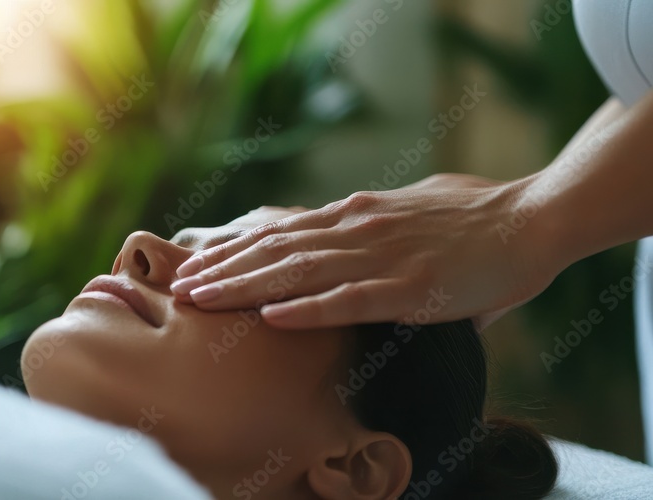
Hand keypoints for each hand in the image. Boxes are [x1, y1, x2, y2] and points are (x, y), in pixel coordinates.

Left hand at [170, 174, 559, 329]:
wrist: (532, 219)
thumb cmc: (474, 221)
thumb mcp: (409, 218)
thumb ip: (377, 237)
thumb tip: (360, 258)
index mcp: (356, 215)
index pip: (281, 232)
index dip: (235, 248)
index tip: (197, 263)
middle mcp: (357, 229)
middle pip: (275, 250)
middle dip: (223, 270)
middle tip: (178, 287)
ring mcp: (381, 257)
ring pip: (297, 272)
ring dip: (244, 287)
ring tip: (201, 300)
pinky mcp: (411, 288)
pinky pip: (349, 301)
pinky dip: (307, 309)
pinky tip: (271, 318)